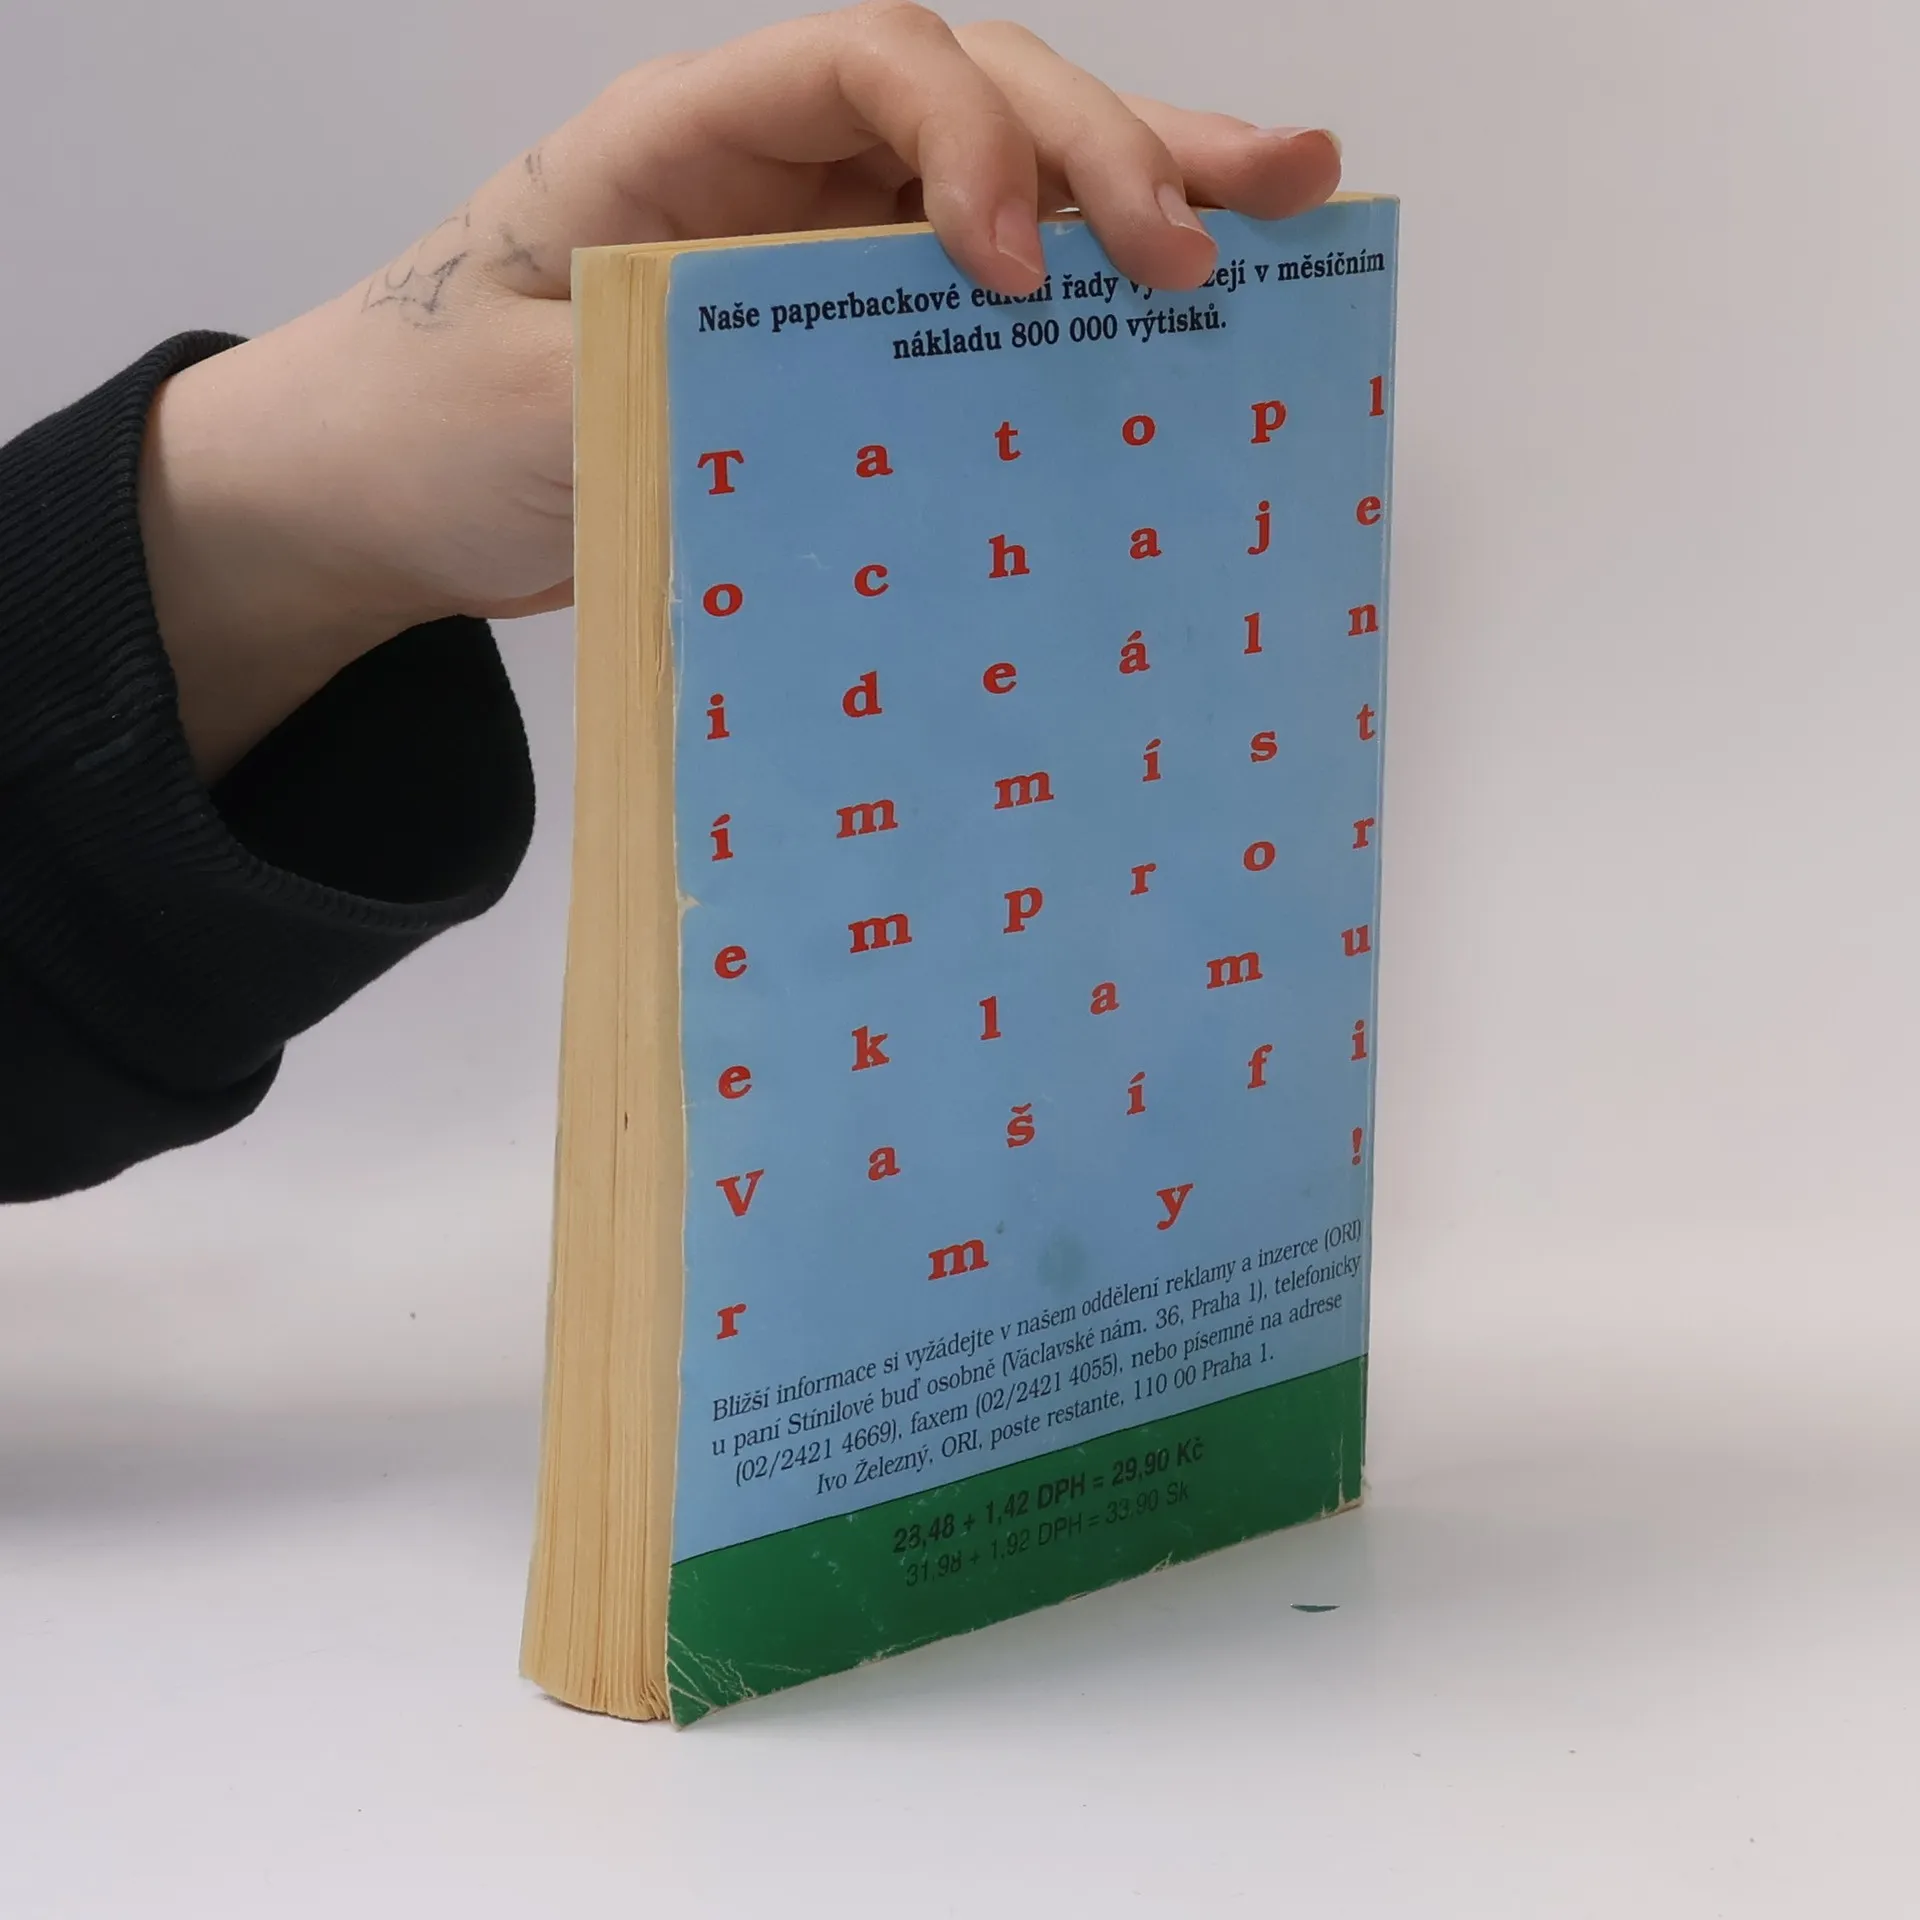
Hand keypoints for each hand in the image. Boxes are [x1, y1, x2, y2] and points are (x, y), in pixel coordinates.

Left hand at [140, 4, 1339, 777]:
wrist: (392, 490)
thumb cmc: (434, 421)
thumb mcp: (536, 399)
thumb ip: (686, 377)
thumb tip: (849, 417)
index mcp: (688, 136)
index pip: (870, 67)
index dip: (968, 141)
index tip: (1008, 273)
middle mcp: (779, 169)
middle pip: (979, 98)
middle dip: (1109, 151)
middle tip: (1234, 221)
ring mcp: (824, 250)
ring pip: (1012, 180)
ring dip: (1149, 185)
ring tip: (1297, 196)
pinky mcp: (850, 343)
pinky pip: (987, 301)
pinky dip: (1086, 295)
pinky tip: (1190, 303)